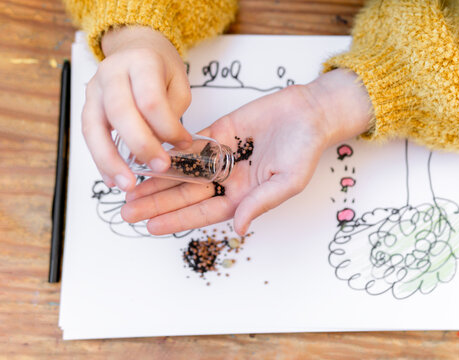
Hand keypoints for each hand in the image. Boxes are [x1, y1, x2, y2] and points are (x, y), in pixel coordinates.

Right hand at [82, 26, 191, 191]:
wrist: (135, 48)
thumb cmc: (160, 68)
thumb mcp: (179, 83)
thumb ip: (173, 112)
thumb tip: (168, 146)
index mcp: (141, 62)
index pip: (151, 99)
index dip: (168, 126)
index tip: (184, 143)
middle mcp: (111, 73)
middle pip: (120, 112)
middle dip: (141, 145)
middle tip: (159, 167)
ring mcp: (94, 90)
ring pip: (94, 127)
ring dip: (110, 160)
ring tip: (126, 184)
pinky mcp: (87, 106)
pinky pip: (88, 136)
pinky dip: (100, 160)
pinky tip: (111, 179)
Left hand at [121, 69, 372, 234]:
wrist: (308, 112)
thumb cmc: (304, 149)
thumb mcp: (287, 182)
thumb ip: (260, 204)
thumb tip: (239, 229)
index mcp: (243, 196)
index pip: (203, 212)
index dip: (177, 220)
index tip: (151, 227)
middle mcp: (228, 179)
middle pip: (186, 194)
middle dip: (158, 203)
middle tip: (127, 211)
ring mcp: (222, 156)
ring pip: (183, 171)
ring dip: (158, 180)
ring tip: (130, 189)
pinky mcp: (219, 133)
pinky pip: (191, 146)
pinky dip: (170, 153)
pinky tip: (148, 158)